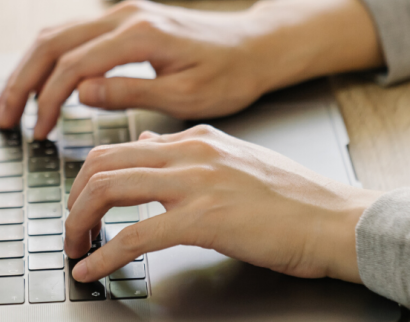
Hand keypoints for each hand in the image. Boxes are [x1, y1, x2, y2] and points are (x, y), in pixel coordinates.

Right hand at [0, 0, 382, 139]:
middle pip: (52, 43)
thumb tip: (81, 94)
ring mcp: (122, 14)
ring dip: (28, 69)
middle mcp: (125, 16)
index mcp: (140, 35)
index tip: (39, 132)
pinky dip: (48, 60)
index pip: (74, 66)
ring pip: (56, 35)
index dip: (48, 100)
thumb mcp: (186, 95)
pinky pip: (72, 35)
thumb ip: (130, 93)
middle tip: (5, 118)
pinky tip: (39, 85)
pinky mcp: (124, 21)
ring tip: (12, 105)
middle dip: (22, 82)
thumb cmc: (232, 74)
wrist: (257, 46)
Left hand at [64, 125, 382, 283]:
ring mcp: (196, 183)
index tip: (80, 204)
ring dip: (79, 223)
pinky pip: (135, 235)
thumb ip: (188, 154)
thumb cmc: (297, 201)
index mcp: (197, 138)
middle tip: (69, 229)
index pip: (121, 147)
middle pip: (102, 162)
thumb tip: (145, 148)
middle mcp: (191, 152)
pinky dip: (103, 255)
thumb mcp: (235, 162)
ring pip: (109, 189)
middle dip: (74, 199)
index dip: (90, 178)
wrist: (340, 220)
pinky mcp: (204, 218)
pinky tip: (91, 270)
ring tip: (73, 249)